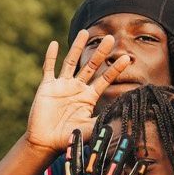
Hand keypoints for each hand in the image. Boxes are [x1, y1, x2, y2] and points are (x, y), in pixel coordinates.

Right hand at [23, 32, 131, 155]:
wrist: (45, 142)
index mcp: (89, 97)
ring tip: (85, 32)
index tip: (127, 58)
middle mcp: (77, 88)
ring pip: (71, 62)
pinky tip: (54, 44)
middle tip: (110, 38)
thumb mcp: (90, 129)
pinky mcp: (47, 87)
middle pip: (90, 65)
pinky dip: (50, 56)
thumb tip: (125, 119)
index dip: (115, 69)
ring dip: (77, 47)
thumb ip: (105, 121)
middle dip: (100, 52)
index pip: (105, 79)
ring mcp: (62, 85)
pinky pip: (49, 68)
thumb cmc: (68, 138)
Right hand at [44, 124, 147, 174]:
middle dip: (100, 142)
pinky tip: (144, 162)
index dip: (74, 147)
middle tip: (105, 126)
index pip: (73, 163)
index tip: (76, 132)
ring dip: (122, 153)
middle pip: (95, 161)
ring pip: (114, 169)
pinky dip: (137, 174)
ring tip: (128, 138)